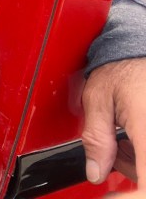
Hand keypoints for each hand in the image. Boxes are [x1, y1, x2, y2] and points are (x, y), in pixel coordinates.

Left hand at [83, 57, 144, 184]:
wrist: (137, 52)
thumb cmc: (123, 67)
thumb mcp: (98, 98)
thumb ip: (96, 138)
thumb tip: (95, 172)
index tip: (113, 197)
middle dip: (127, 168)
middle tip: (111, 151)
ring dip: (135, 162)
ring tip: (120, 136)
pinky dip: (141, 155)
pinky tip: (131, 138)